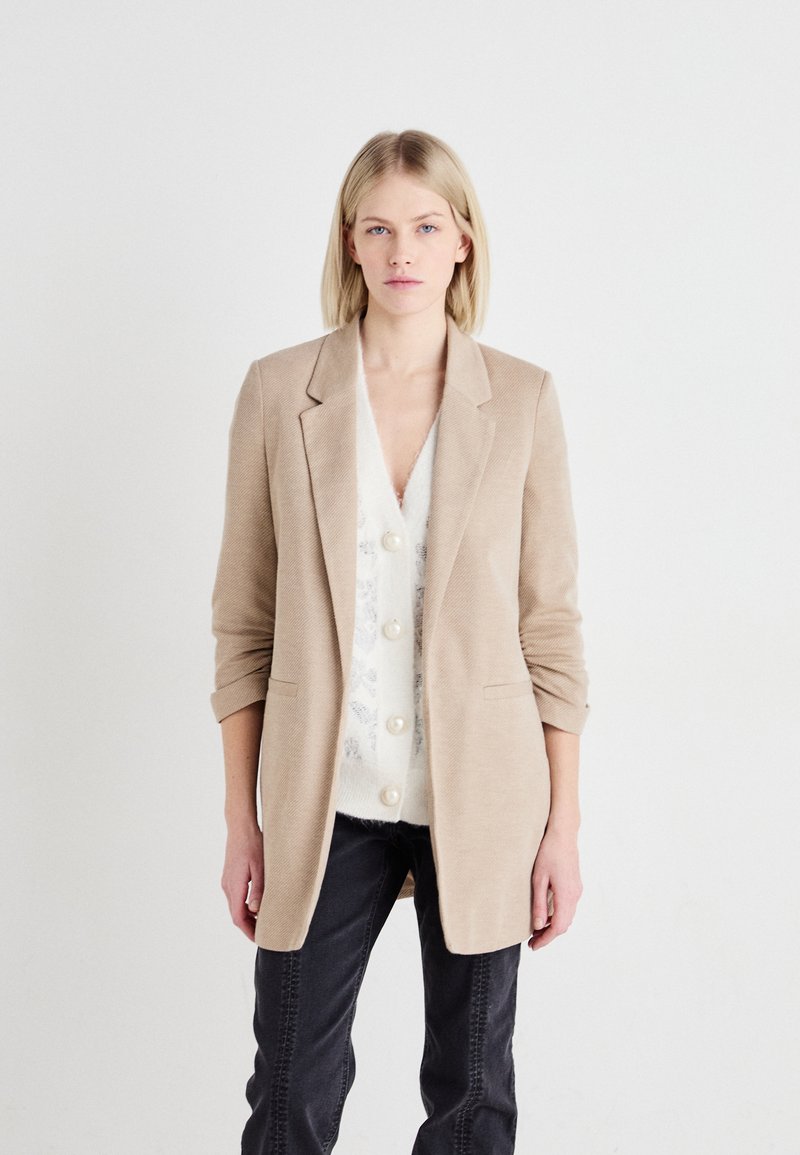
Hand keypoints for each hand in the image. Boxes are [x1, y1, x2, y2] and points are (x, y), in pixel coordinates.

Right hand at [221, 821, 263, 941]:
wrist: (240, 827)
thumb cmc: (253, 844)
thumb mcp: (260, 868)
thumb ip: (258, 890)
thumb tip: (255, 911)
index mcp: (234, 886)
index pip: (238, 917)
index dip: (249, 931)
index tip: (261, 939)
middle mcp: (227, 886)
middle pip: (236, 915)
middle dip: (249, 927)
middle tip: (265, 934)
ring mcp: (227, 882)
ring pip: (235, 907)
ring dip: (247, 917)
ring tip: (264, 922)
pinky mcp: (229, 877)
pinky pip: (235, 898)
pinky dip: (244, 906)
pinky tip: (257, 905)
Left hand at [527, 825, 582, 951]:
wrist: (563, 834)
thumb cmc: (548, 853)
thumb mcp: (538, 879)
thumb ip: (539, 904)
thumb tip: (538, 926)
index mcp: (566, 895)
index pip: (558, 927)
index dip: (546, 940)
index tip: (533, 946)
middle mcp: (575, 895)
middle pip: (564, 925)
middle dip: (549, 935)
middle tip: (532, 941)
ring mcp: (577, 890)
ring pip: (567, 917)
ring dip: (553, 926)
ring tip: (536, 930)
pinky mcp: (575, 885)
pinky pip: (568, 907)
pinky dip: (558, 916)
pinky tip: (545, 915)